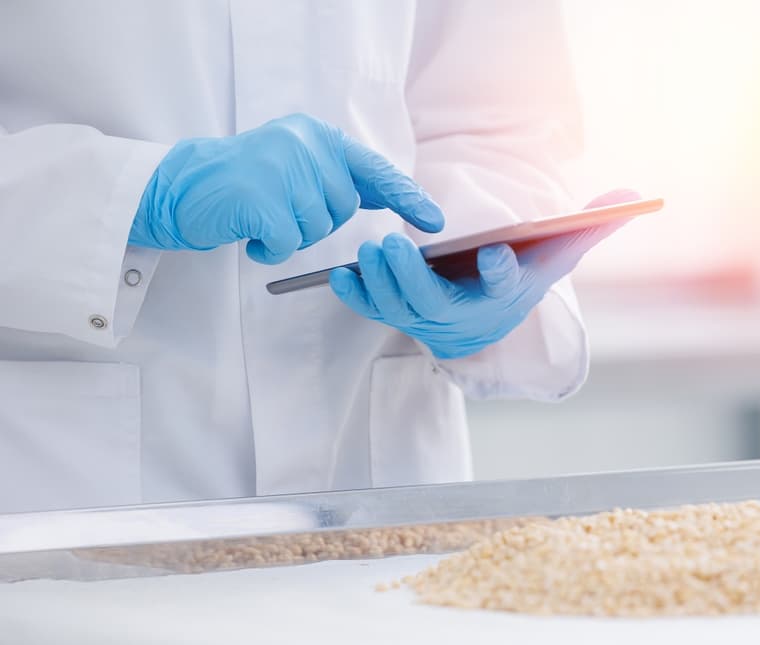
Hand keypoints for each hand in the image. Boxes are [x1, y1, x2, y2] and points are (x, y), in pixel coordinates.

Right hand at [129, 113, 443, 263]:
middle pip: (343, 207)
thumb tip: (388, 193)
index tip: (435, 221)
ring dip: (291, 235)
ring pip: (317, 227)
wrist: (179, 188)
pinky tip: (250, 233)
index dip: (406, 196)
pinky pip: (288, 241)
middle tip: (279, 209)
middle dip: (317, 221)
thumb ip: (338, 177)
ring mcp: (281, 168)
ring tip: (261, 216)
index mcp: (317, 135)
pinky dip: (270, 248)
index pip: (373, 168)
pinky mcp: (261, 197)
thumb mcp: (296, 167)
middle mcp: (303, 144)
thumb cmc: (244, 185)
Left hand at [329, 189, 641, 358]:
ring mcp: (430, 320)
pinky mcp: (402, 316)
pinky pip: (376, 313)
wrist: (487, 319)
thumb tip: (638, 196)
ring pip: (400, 311)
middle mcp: (466, 315)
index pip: (504, 285)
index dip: (499, 270)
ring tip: (370, 252)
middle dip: (413, 279)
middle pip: (435, 305)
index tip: (492, 250)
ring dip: (382, 285)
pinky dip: (357, 298)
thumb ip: (592, 227)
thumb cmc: (522, 278)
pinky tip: (342, 277)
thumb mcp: (558, 255)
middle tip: (392, 246)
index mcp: (504, 296)